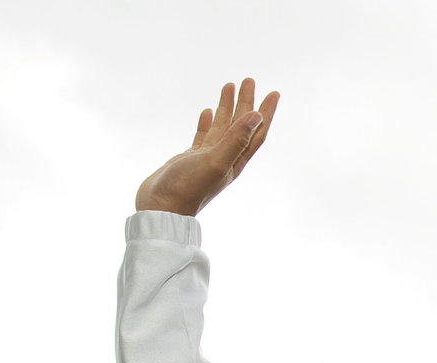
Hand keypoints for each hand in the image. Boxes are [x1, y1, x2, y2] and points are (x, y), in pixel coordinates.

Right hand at [135, 78, 280, 215]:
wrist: (161, 208)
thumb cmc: (188, 188)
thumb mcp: (216, 161)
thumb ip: (236, 139)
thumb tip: (257, 116)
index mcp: (236, 160)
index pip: (257, 132)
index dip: (266, 113)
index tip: (274, 93)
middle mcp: (225, 158)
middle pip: (241, 125)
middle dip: (247, 102)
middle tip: (249, 80)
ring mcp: (208, 158)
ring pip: (222, 127)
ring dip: (227, 108)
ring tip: (229, 86)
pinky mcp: (191, 159)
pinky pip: (203, 136)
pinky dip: (207, 122)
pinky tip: (207, 111)